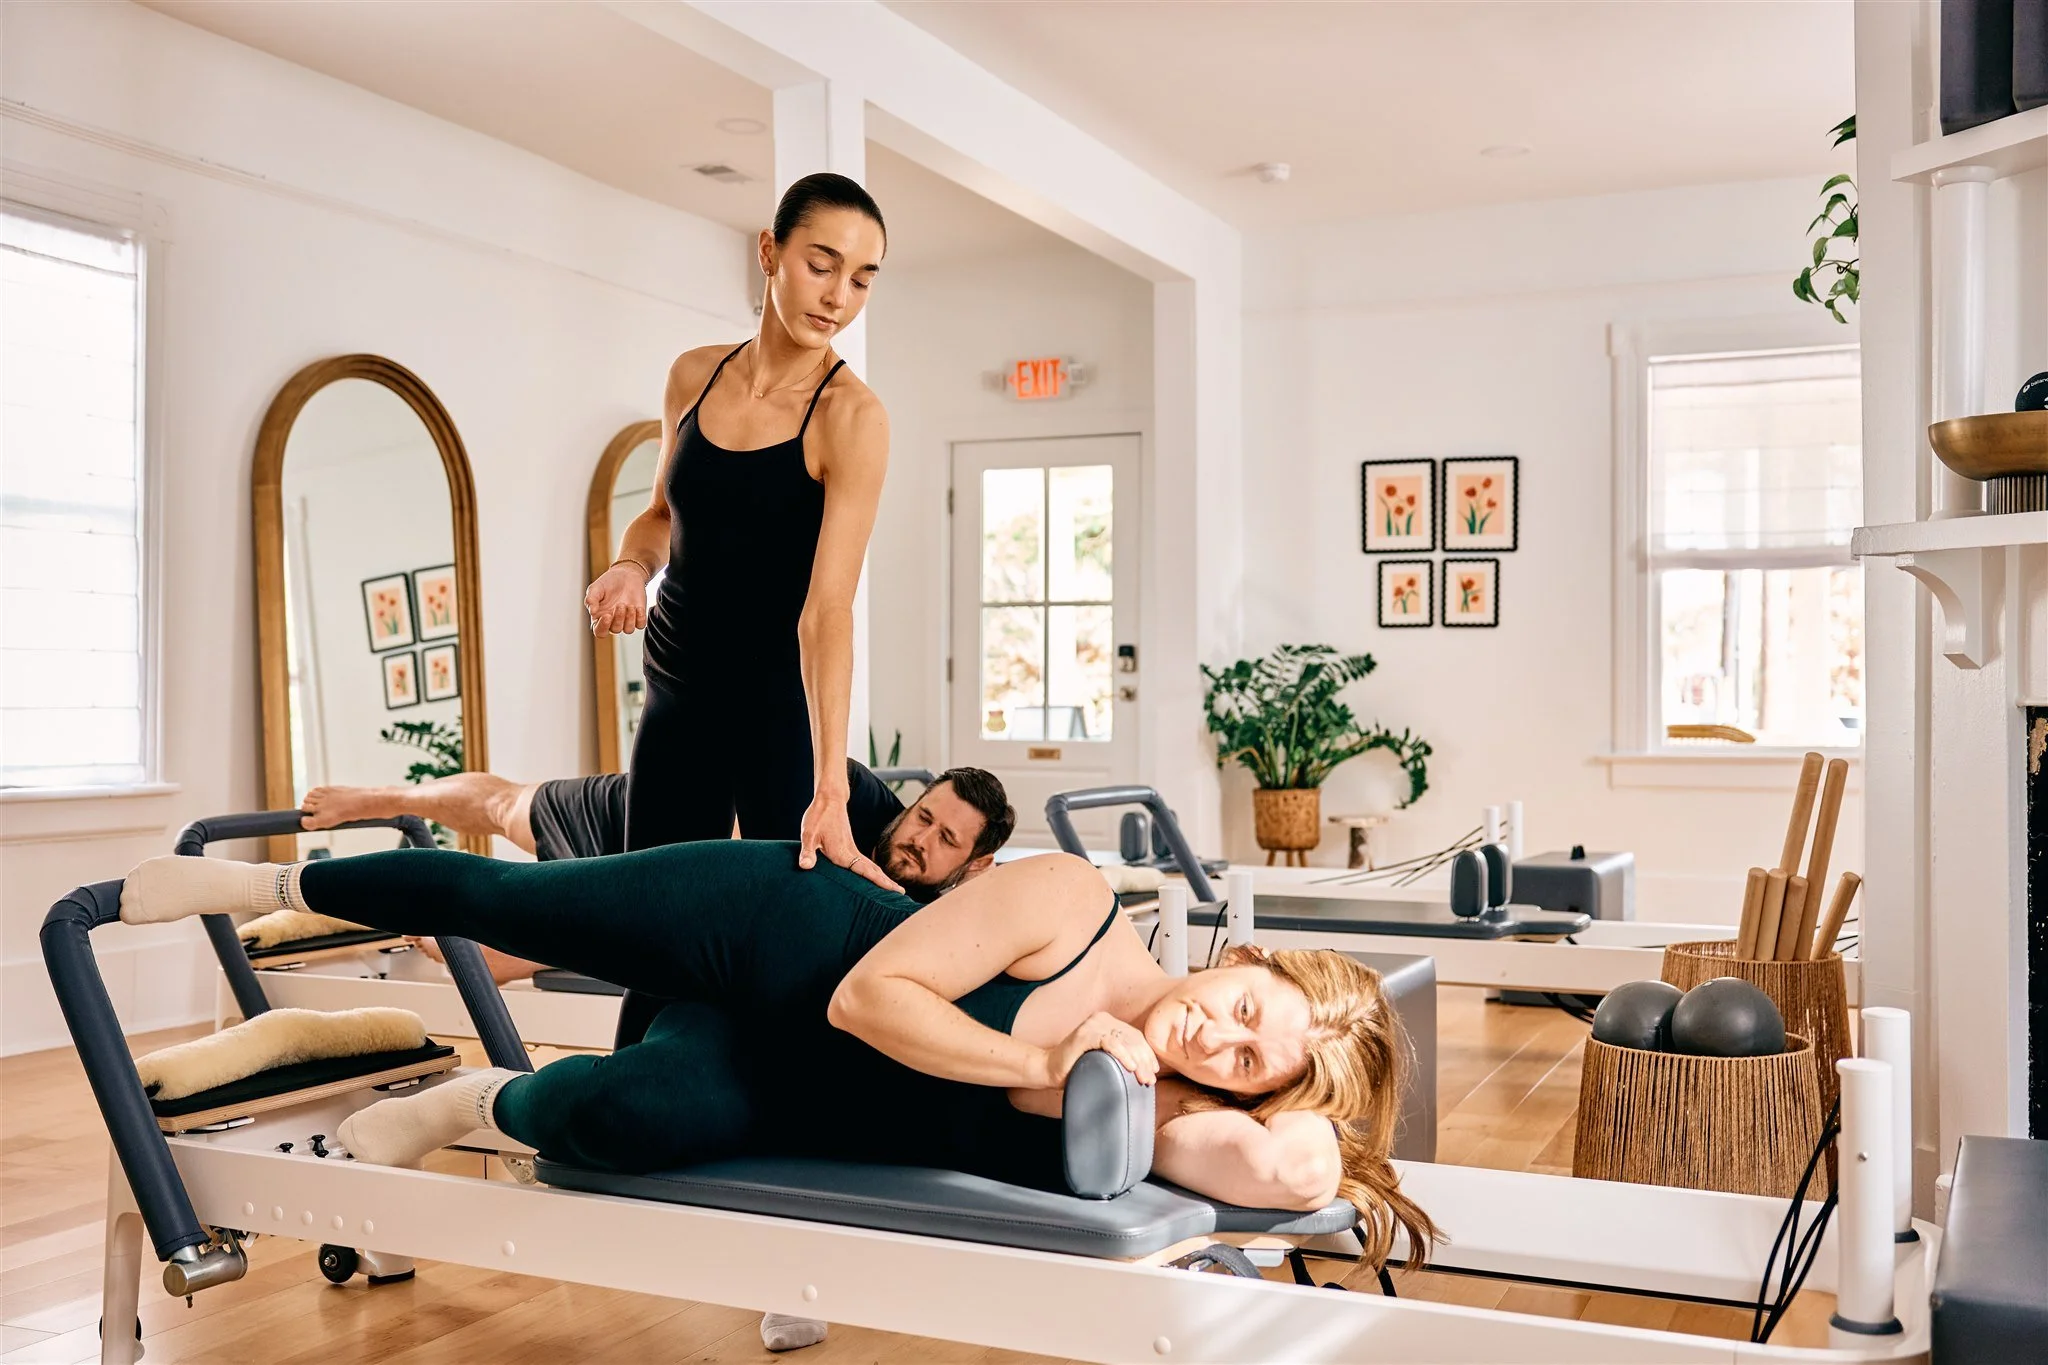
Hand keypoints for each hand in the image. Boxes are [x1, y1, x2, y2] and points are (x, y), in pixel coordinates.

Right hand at [585, 562, 650, 636]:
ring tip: (630, 605)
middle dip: (619, 618)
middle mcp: (613, 621)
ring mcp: (626, 620)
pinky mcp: (638, 616)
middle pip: (615, 630)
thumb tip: (592, 611)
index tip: (607, 615)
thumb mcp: (596, 588)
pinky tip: (638, 607)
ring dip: (630, 618)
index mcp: (600, 617)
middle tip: (620, 604)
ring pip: (628, 630)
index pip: (600, 631)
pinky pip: (641, 625)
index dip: (603, 627)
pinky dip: (640, 618)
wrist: (625, 574)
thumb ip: (591, 599)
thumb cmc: (608, 582)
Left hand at [799, 792, 901, 891]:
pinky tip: (875, 876)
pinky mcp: (849, 847)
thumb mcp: (808, 834)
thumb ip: (807, 852)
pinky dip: (873, 871)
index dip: (879, 881)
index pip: (865, 871)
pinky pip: (865, 862)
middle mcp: (851, 852)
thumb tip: (805, 867)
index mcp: (842, 853)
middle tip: (902, 893)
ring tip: (895, 888)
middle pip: (873, 870)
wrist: (829, 799)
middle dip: (887, 883)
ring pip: (871, 866)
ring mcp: (852, 849)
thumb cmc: (818, 816)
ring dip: (882, 877)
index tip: (894, 889)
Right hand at [1038, 1012, 1158, 1089]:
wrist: (1049, 1069)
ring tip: (1143, 1078)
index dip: (1147, 1054)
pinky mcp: (1085, 1034)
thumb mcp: (1104, 1058)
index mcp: (1108, 1022)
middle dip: (1145, 1060)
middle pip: (1132, 1039)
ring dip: (1138, 1061)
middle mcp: (1102, 1018)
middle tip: (1150, 1080)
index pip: (1135, 1036)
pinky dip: (1123, 1055)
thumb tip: (1146, 1069)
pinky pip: (1110, 1042)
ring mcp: (1093, 1024)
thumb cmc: (1077, 1067)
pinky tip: (1131, 1067)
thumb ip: (1120, 1055)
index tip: (1154, 1071)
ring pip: (1125, 1041)